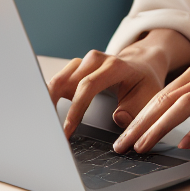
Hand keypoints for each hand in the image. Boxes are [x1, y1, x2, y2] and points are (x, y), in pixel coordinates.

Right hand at [47, 29, 189, 137]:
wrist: (142, 65)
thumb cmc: (144, 83)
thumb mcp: (149, 97)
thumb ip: (136, 109)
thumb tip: (119, 119)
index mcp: (115, 65)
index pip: (88, 85)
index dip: (75, 108)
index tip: (67, 130)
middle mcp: (96, 60)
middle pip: (66, 80)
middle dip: (52, 104)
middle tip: (44, 129)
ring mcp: (84, 63)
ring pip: (58, 80)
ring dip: (46, 100)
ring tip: (40, 123)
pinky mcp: (76, 69)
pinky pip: (58, 82)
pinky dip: (50, 97)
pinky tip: (44, 114)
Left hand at [112, 64, 189, 153]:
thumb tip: (165, 121)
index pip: (161, 95)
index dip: (139, 116)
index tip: (124, 136)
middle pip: (166, 99)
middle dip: (141, 123)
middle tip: (123, 145)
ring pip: (183, 105)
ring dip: (160, 127)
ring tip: (144, 146)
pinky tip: (184, 144)